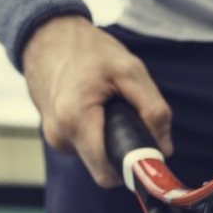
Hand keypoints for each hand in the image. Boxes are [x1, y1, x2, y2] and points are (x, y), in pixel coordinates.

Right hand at [21, 16, 172, 187]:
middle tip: (130, 120)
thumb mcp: (130, 70)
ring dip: (109, 138)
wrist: (48, 38)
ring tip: (109, 107)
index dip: (130, 170)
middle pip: (103, 166)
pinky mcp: (55, 135)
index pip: (106, 173)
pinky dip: (97, 132)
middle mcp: (60, 136)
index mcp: (75, 120)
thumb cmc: (88, 51)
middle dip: (122, 149)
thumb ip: (153, 110)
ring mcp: (55, 138)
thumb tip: (164, 148)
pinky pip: (85, 146)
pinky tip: (95, 108)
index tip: (145, 156)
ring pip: (95, 156)